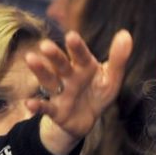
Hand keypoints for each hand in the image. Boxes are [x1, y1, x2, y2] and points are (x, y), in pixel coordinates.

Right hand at [26, 30, 132, 154]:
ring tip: (31, 59)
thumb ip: (118, 59)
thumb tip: (126, 34)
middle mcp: (68, 76)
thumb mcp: (111, 78)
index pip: (81, 55)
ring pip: (48, 80)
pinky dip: (37, 106)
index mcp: (83, 66)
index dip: (77, 47)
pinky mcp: (55, 110)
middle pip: (61, 64)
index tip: (72, 36)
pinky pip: (45, 108)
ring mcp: (60, 92)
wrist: (86, 120)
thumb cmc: (98, 93)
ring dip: (40, 70)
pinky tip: (29, 103)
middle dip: (55, 55)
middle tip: (46, 45)